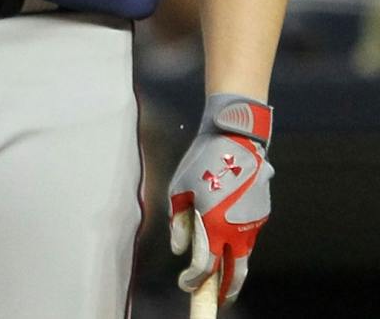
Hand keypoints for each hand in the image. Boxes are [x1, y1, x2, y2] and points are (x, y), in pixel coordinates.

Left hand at [169, 94, 273, 305]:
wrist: (237, 142)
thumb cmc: (202, 163)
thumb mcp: (178, 190)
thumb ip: (178, 224)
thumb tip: (180, 250)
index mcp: (215, 226)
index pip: (205, 267)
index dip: (193, 280)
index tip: (185, 284)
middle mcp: (239, 230)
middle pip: (236, 273)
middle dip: (227, 290)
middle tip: (218, 299)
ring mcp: (254, 224)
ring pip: (245, 256)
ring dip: (233, 268)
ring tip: (220, 276)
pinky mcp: (262, 216)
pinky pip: (249, 237)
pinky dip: (238, 245)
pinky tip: (227, 241)